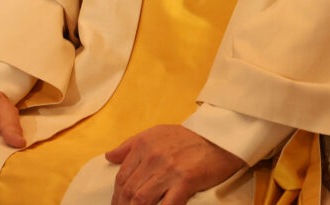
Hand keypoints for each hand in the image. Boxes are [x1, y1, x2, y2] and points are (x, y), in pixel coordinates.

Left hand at [106, 125, 244, 204]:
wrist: (220, 138)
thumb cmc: (188, 138)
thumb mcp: (158, 133)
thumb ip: (131, 145)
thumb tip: (109, 156)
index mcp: (144, 144)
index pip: (121, 178)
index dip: (116, 198)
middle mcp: (154, 155)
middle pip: (129, 192)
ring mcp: (169, 169)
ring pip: (141, 200)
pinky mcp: (186, 180)